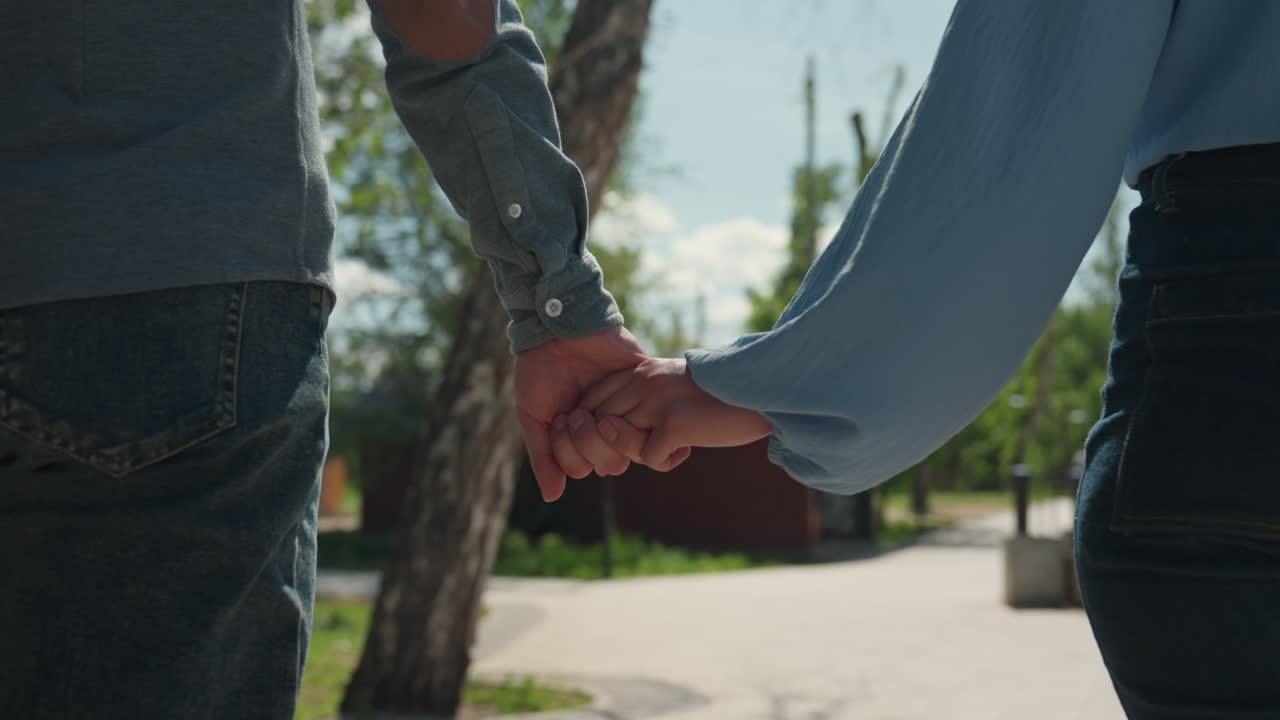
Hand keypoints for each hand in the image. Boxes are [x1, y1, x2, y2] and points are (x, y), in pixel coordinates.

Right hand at [514, 325, 646, 501]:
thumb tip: (552, 498)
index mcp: (582, 437)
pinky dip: (637, 415)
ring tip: (588, 406)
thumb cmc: (540, 368)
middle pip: (611, 465)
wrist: (556, 325)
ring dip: (606, 431)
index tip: (558, 421)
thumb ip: (543, 456)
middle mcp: (607, 428)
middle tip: (574, 412)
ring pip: (632, 447)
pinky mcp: (646, 385)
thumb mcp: (533, 415)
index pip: (583, 468)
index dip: (569, 453)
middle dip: (588, 443)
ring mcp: (628, 409)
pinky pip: (656, 417)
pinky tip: (614, 404)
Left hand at [551, 357, 772, 471]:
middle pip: (599, 421)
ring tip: (668, 449)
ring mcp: (658, 402)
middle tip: (644, 449)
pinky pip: (648, 457)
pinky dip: (664, 462)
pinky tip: (686, 451)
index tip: (612, 439)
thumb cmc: (718, 394)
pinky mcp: (675, 424)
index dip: (593, 424)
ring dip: (641, 453)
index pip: (593, 397)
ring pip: (620, 441)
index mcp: (641, 370)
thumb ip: (645, 398)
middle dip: (612, 444)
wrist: (759, 389)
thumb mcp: (673, 386)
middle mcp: (644, 382)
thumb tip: (610, 426)